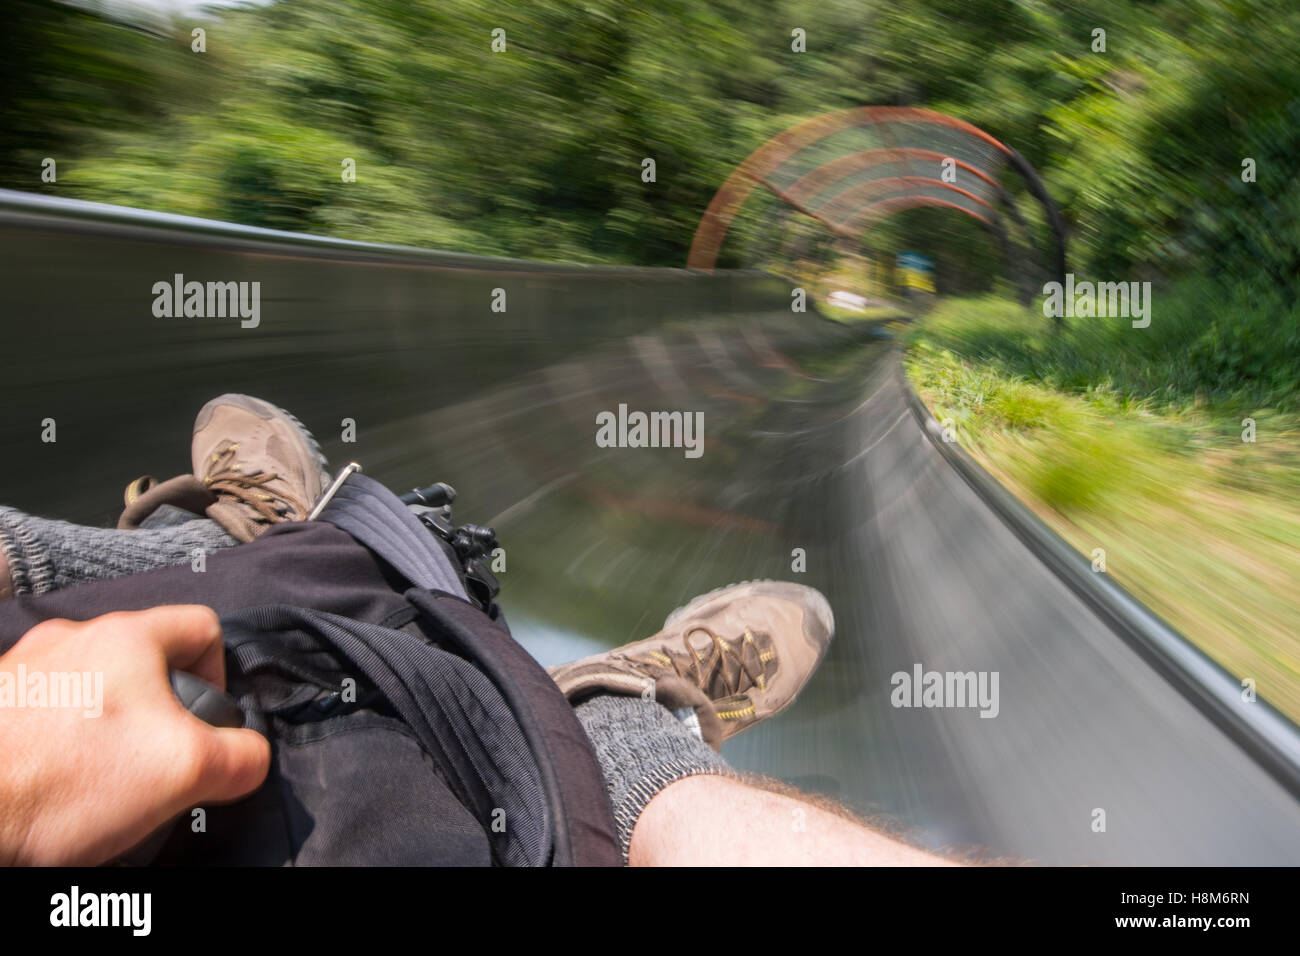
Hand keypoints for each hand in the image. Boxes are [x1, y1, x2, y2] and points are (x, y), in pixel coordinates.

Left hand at [0, 605, 269, 864]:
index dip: (220, 675)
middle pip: (145, 665)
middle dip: (159, 716)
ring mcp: (23, 670)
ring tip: (102, 784)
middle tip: (155, 765)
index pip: (203, 627)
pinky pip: (46, 718)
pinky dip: (61, 749)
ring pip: (93, 692)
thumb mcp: (190, 770)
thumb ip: (243, 756)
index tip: (206, 723)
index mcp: (126, 636)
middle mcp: (70, 639)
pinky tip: (59, 789)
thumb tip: (249, 757)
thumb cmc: (65, 779)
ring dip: (107, 733)